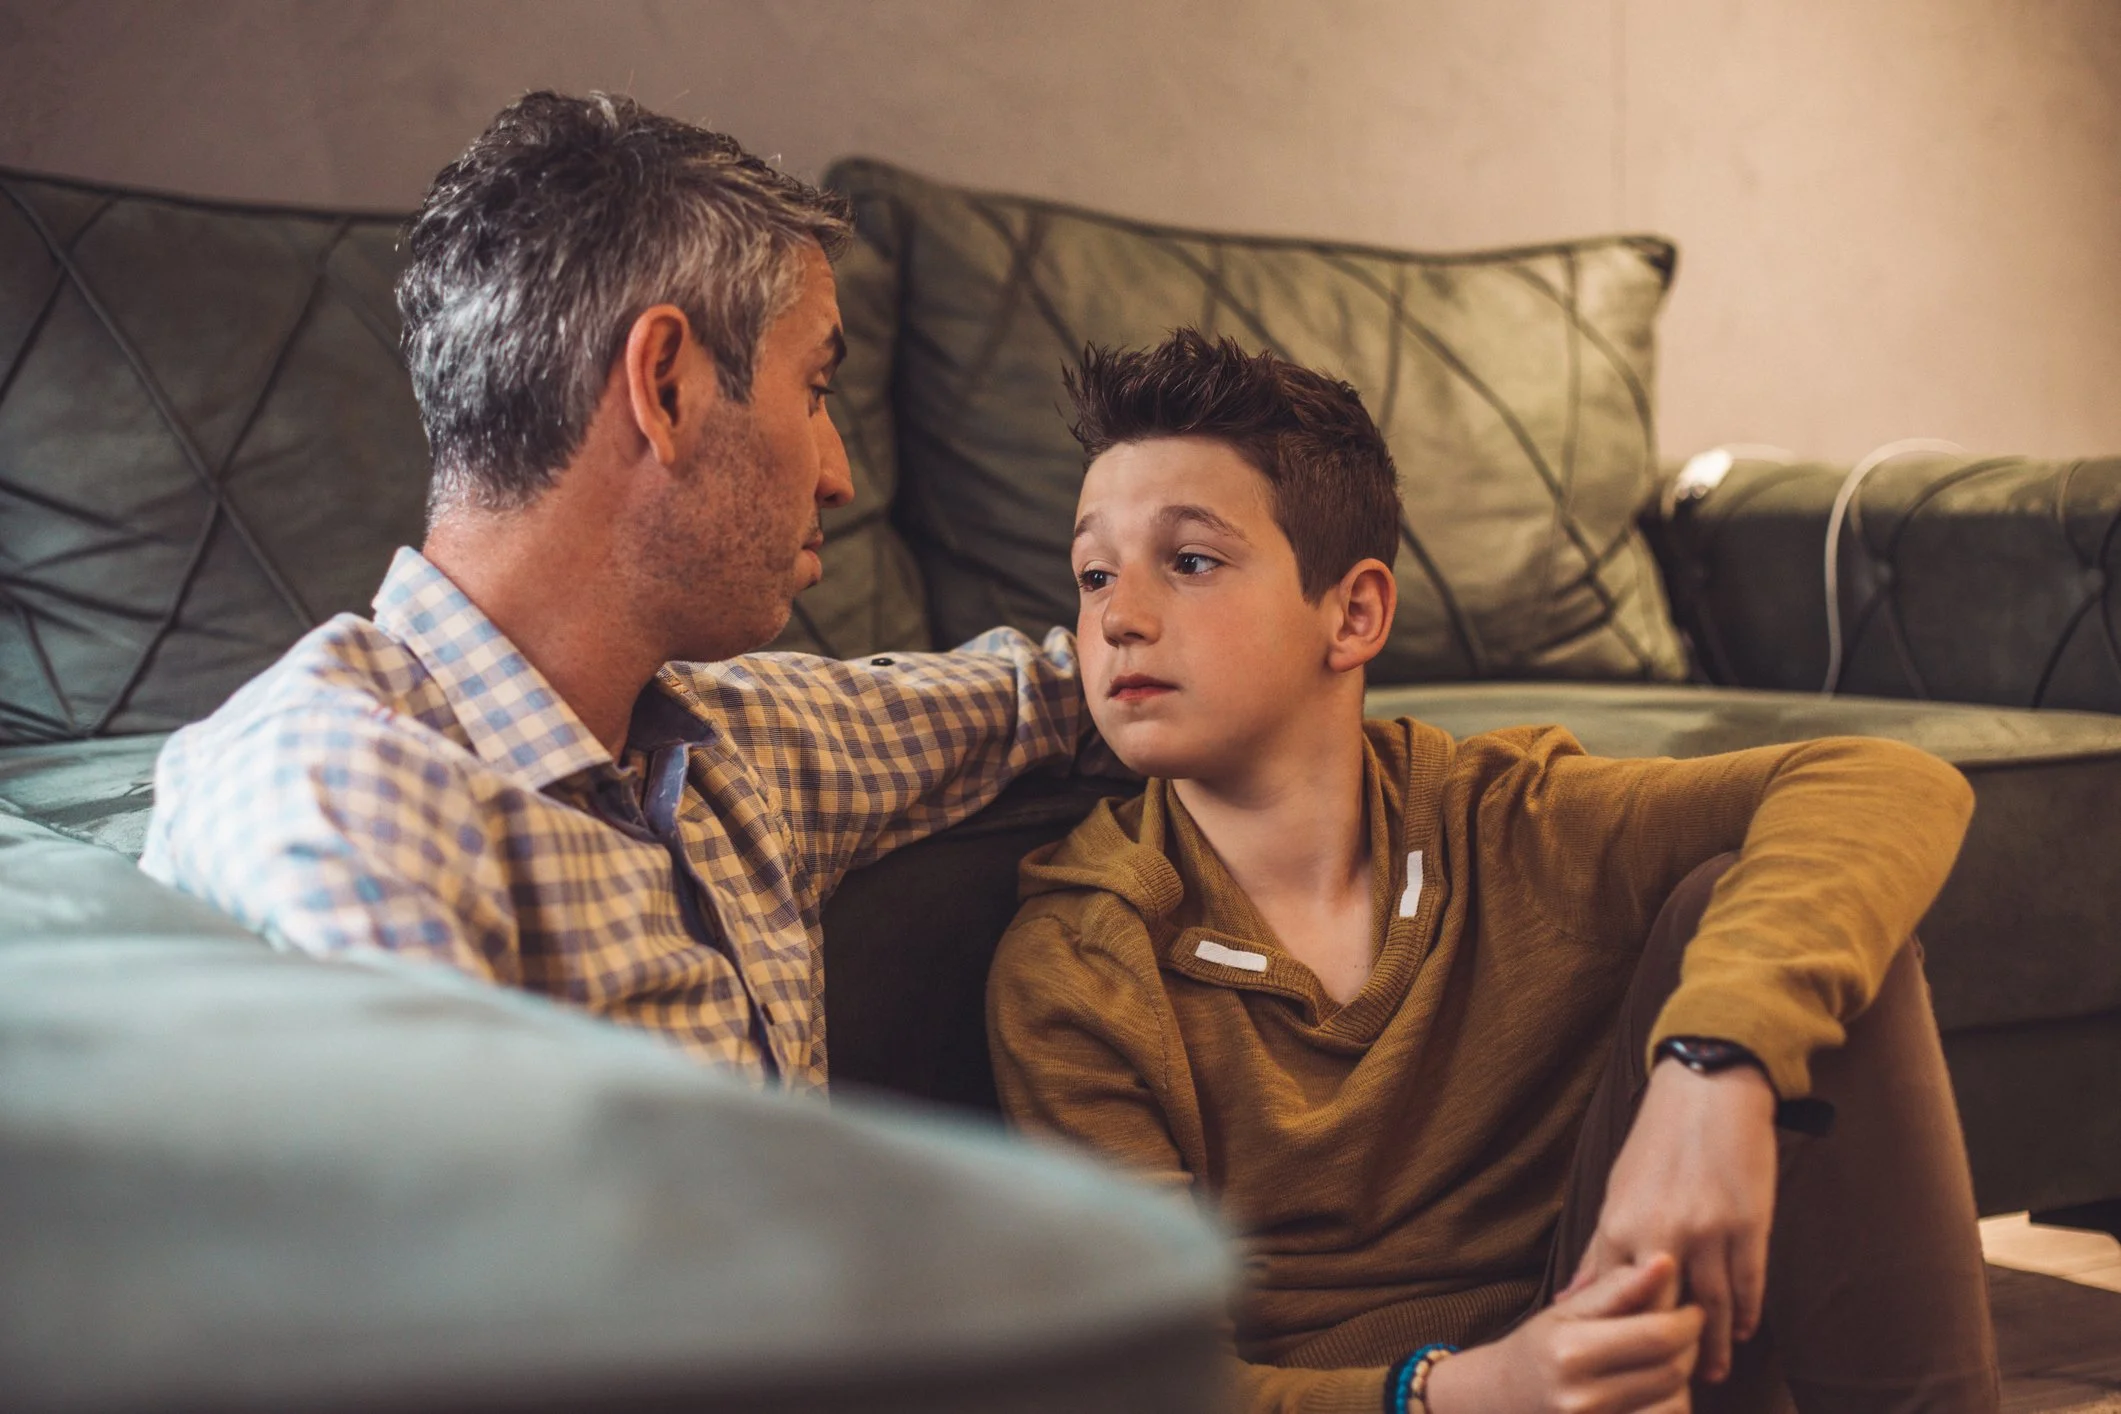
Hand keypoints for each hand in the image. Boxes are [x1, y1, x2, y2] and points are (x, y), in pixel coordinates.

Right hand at [1426, 1255, 1701, 1413]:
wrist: (1505, 1398)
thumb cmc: (1541, 1347)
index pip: (1657, 1335)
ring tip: (1668, 1360)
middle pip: (1672, 1372)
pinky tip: (1657, 1390)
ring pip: (1676, 1405)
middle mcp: (1582, 1398)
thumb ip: (1618, 1287)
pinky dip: (1670, 1406)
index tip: (1693, 1308)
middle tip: (1686, 1332)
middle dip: (1690, 1348)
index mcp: (1570, 1352)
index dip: (1688, 1320)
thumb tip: (1666, 1260)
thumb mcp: (1569, 1310)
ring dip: (1683, 1380)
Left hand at [1569, 1058, 1777, 1383]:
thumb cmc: (1657, 1141)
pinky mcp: (1748, 1225)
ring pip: (1712, 1307)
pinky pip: (1749, 1283)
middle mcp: (1663, 1234)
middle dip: (1669, 1353)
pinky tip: (1740, 1331)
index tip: (1624, 1365)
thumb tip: (1571, 1299)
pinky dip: (1746, 1313)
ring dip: (1712, 1345)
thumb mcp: (1617, 1191)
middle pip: (1665, 1313)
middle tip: (1672, 1384)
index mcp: (1622, 1225)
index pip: (1620, 1302)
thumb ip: (1600, 1250)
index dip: (1623, 1339)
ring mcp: (1709, 1231)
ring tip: (1711, 1373)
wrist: (1707, 1091)